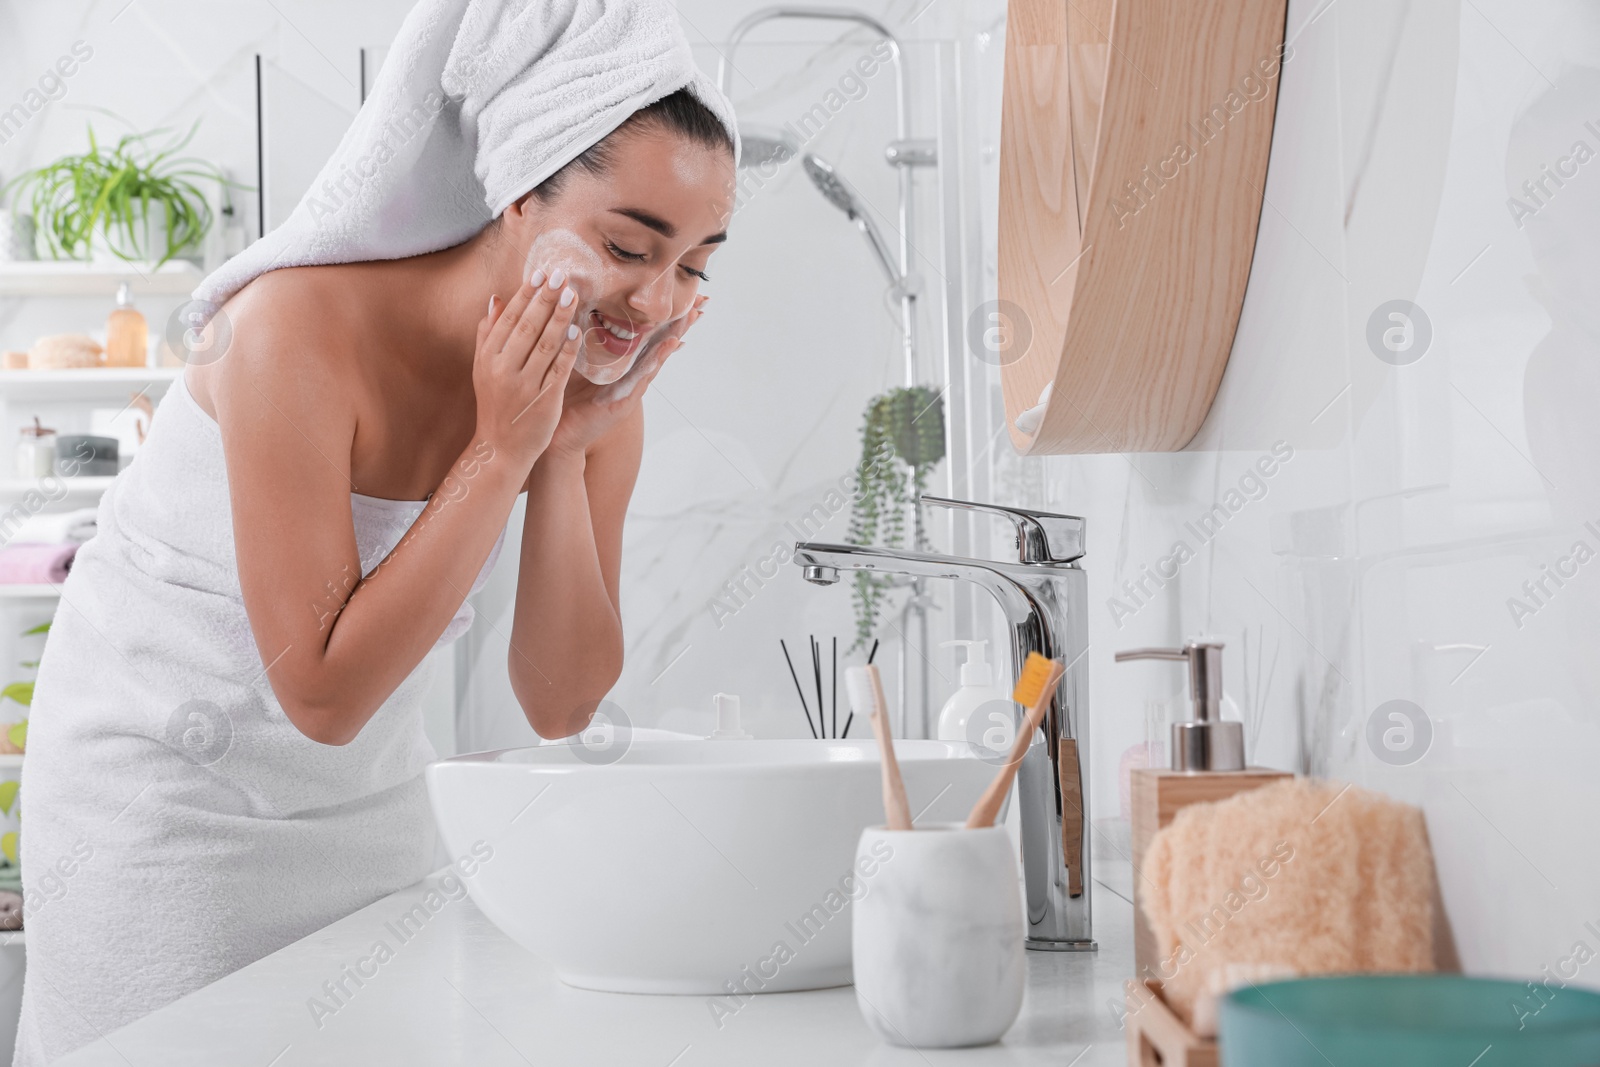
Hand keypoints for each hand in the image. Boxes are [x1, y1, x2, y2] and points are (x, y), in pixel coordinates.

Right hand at [473, 270, 581, 470]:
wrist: (500, 448)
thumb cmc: (495, 404)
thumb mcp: (483, 368)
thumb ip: (488, 333)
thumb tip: (494, 299)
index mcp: (488, 357)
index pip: (509, 318)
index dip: (526, 294)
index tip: (541, 273)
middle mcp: (503, 369)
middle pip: (527, 326)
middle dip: (546, 298)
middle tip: (561, 274)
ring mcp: (523, 385)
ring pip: (544, 344)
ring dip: (560, 317)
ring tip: (573, 294)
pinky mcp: (543, 400)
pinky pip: (558, 370)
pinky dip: (568, 350)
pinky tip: (578, 331)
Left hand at [547, 294, 705, 459]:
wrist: (554, 437)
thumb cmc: (559, 397)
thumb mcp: (570, 361)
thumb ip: (577, 339)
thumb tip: (571, 303)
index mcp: (618, 364)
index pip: (644, 334)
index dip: (663, 316)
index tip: (682, 295)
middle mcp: (629, 375)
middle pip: (659, 343)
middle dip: (680, 322)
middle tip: (702, 300)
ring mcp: (630, 389)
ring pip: (657, 357)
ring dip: (676, 336)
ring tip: (692, 316)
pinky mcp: (623, 403)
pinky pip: (643, 378)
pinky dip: (657, 360)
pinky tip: (669, 345)